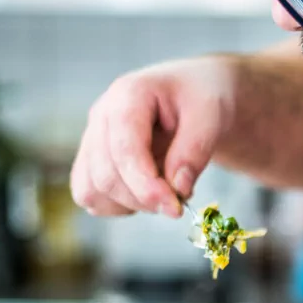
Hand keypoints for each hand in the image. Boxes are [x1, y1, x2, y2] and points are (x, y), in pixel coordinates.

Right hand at [70, 55, 234, 217]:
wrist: (194, 94)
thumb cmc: (200, 98)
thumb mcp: (211, 115)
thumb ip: (194, 150)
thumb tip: (177, 188)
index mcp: (128, 94)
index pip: (124, 150)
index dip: (146, 186)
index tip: (175, 207)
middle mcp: (101, 115)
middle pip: (105, 176)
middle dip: (144, 199)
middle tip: (179, 200)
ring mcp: (93, 137)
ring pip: (93, 191)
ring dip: (131, 204)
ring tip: (164, 190)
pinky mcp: (92, 159)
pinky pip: (91, 196)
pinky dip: (118, 205)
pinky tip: (145, 193)